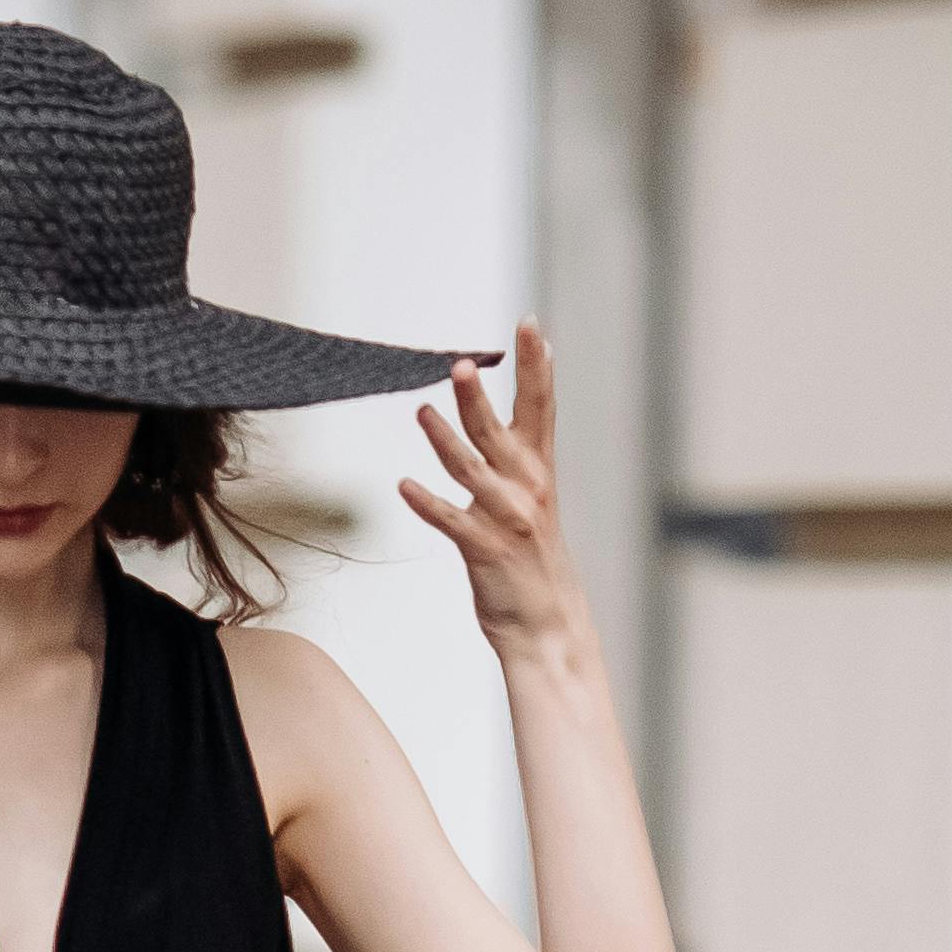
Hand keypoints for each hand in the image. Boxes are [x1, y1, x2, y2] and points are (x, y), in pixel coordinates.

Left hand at [396, 323, 586, 670]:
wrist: (547, 626)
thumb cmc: (531, 562)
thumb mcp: (529, 504)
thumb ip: (512, 464)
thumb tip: (490, 427)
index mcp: (539, 472)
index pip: (540, 406)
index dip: (537, 365)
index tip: (530, 325)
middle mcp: (527, 489)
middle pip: (499, 431)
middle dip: (480, 398)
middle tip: (462, 365)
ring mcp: (507, 519)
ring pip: (471, 470)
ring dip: (444, 441)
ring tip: (422, 412)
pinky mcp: (485, 551)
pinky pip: (451, 521)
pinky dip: (427, 504)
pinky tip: (404, 488)